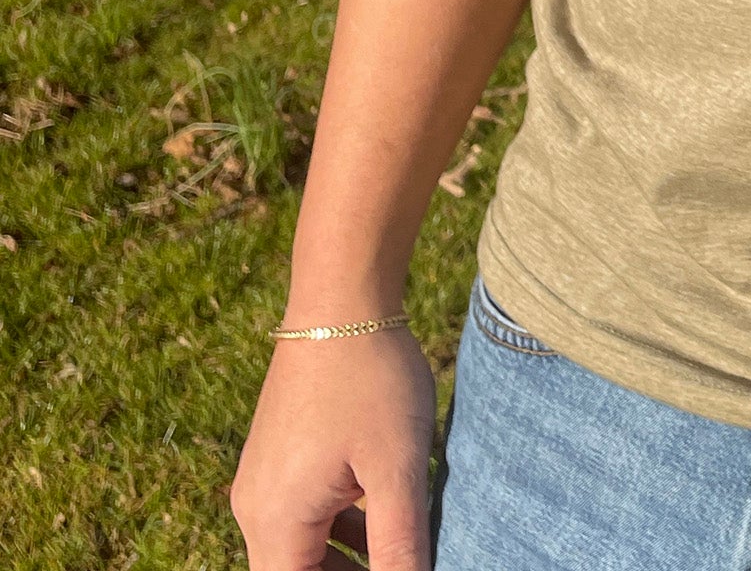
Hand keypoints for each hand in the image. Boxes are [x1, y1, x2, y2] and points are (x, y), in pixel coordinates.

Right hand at [232, 329, 437, 569]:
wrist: (343, 297)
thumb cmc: (371, 379)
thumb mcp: (397, 468)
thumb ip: (400, 545)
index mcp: (273, 522)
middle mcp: (256, 507)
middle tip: (403, 565)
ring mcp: (265, 477)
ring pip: (303, 545)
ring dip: (348, 559)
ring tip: (401, 554)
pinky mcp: (280, 453)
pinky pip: (305, 510)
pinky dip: (341, 526)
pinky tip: (386, 516)